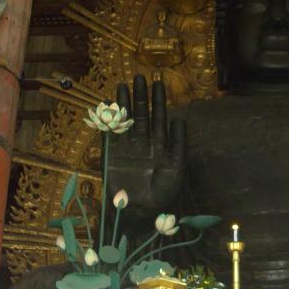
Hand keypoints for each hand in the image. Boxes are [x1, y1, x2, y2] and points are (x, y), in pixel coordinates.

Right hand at [104, 74, 185, 212]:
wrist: (142, 212)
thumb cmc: (164, 194)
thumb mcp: (177, 167)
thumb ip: (178, 143)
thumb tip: (179, 119)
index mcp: (161, 146)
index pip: (160, 118)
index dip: (159, 100)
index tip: (159, 82)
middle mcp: (144, 144)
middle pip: (142, 115)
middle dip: (142, 96)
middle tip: (141, 76)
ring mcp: (128, 148)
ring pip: (126, 121)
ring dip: (125, 103)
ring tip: (124, 84)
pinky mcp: (113, 155)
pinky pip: (111, 134)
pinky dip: (110, 120)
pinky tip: (110, 106)